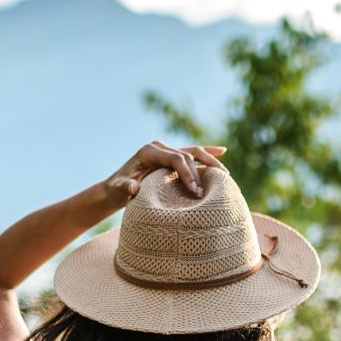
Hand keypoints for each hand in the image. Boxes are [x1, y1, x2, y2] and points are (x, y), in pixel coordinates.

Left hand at [98, 140, 226, 206]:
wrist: (115, 188)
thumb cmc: (117, 191)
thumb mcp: (119, 191)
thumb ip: (125, 189)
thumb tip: (134, 188)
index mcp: (149, 151)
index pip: (175, 158)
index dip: (188, 173)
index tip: (195, 192)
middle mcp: (159, 147)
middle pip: (187, 155)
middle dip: (198, 174)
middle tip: (206, 193)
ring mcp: (166, 150)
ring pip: (193, 152)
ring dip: (210, 161)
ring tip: (225, 174)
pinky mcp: (171, 157)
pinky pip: (192, 153)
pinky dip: (207, 153)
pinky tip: (223, 151)